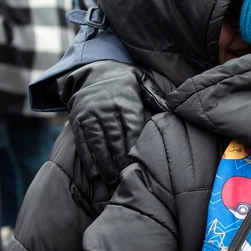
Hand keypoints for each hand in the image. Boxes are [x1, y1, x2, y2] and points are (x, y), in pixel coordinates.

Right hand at [57, 61, 166, 184]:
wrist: (93, 70)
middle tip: (125, 176)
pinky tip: (94, 173)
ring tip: (111, 179)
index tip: (139, 161)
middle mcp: (106, 107)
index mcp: (125, 100)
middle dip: (119, 158)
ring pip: (97, 141)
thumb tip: (172, 109)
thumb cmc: (126, 81)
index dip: (134, 145)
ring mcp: (90, 114)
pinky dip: (88, 158)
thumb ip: (156, 97)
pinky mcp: (78, 120)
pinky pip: (82, 141)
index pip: (131, 126)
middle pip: (114, 136)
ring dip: (104, 162)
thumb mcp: (143, 82)